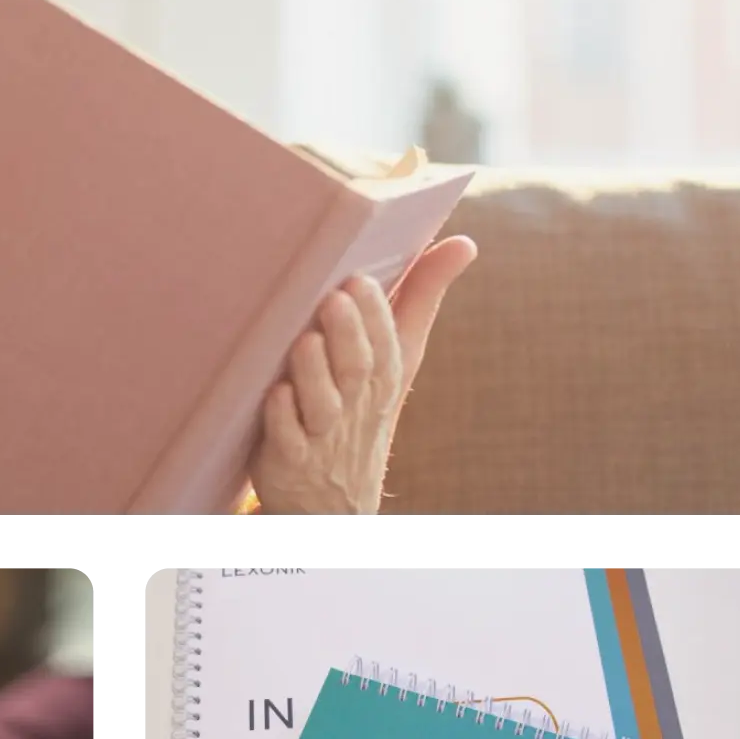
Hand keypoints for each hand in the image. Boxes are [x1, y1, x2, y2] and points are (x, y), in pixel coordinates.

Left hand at [249, 237, 476, 513]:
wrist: (337, 494)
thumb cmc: (363, 405)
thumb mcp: (397, 359)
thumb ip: (421, 298)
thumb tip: (463, 244)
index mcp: (384, 377)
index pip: (386, 345)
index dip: (375, 315)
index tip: (360, 280)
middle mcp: (355, 405)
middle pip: (357, 369)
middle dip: (348, 335)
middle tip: (333, 299)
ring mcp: (322, 434)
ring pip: (322, 404)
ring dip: (314, 372)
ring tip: (304, 340)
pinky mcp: (289, 458)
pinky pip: (287, 440)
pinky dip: (282, 418)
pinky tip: (275, 393)